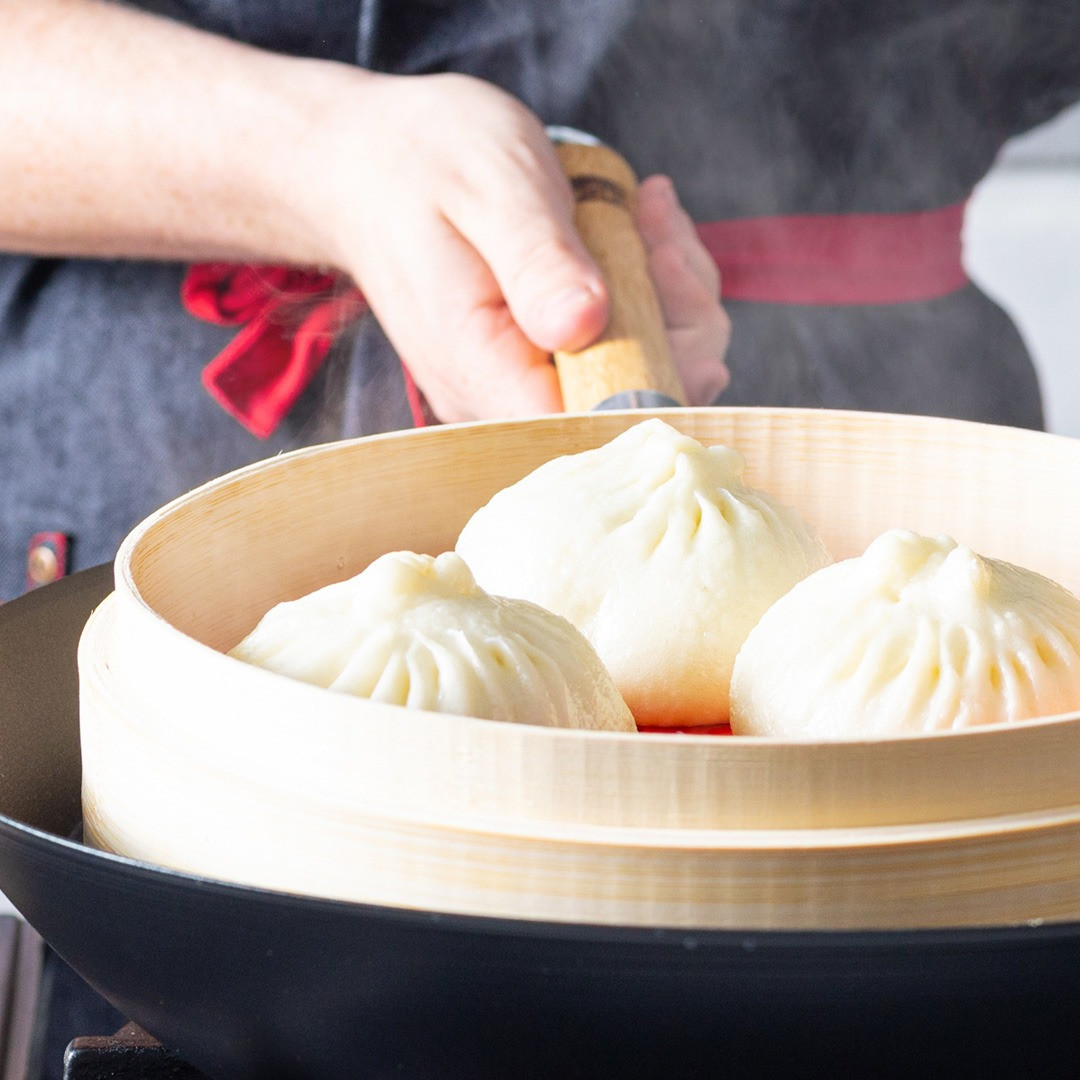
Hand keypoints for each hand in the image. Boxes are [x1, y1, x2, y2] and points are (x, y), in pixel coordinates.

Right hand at [305, 73, 729, 420]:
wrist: (369, 167)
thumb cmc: (423, 163)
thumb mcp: (490, 186)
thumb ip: (537, 261)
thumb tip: (585, 325)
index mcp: (482, 366)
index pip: (589, 417)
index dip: (654, 364)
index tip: (661, 266)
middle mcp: (498, 397)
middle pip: (627, 403)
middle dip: (675, 316)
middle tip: (659, 230)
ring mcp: (519, 387)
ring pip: (636, 378)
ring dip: (668, 297)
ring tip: (647, 216)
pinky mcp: (536, 367)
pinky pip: (617, 352)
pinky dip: (648, 294)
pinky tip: (638, 232)